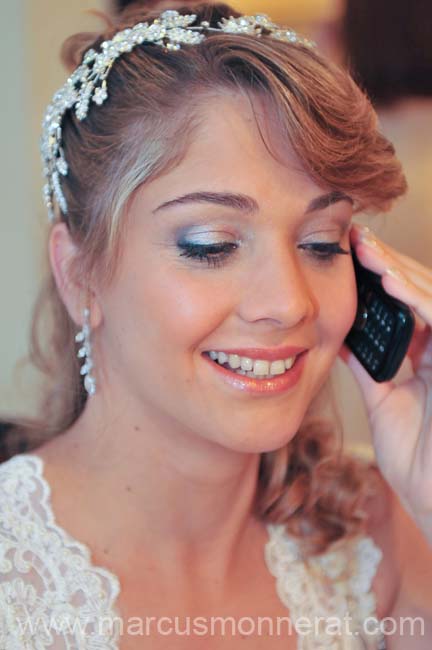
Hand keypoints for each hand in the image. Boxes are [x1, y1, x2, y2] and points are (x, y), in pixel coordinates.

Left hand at [338, 224, 431, 541]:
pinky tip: (389, 282)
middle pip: (424, 293)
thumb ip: (369, 366)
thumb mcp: (385, 402)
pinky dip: (418, 299)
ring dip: (401, 272)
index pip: (410, 305)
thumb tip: (340, 335)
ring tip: (367, 250)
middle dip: (390, 265)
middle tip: (357, 240)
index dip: (384, 279)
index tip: (353, 257)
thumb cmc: (419, 461)